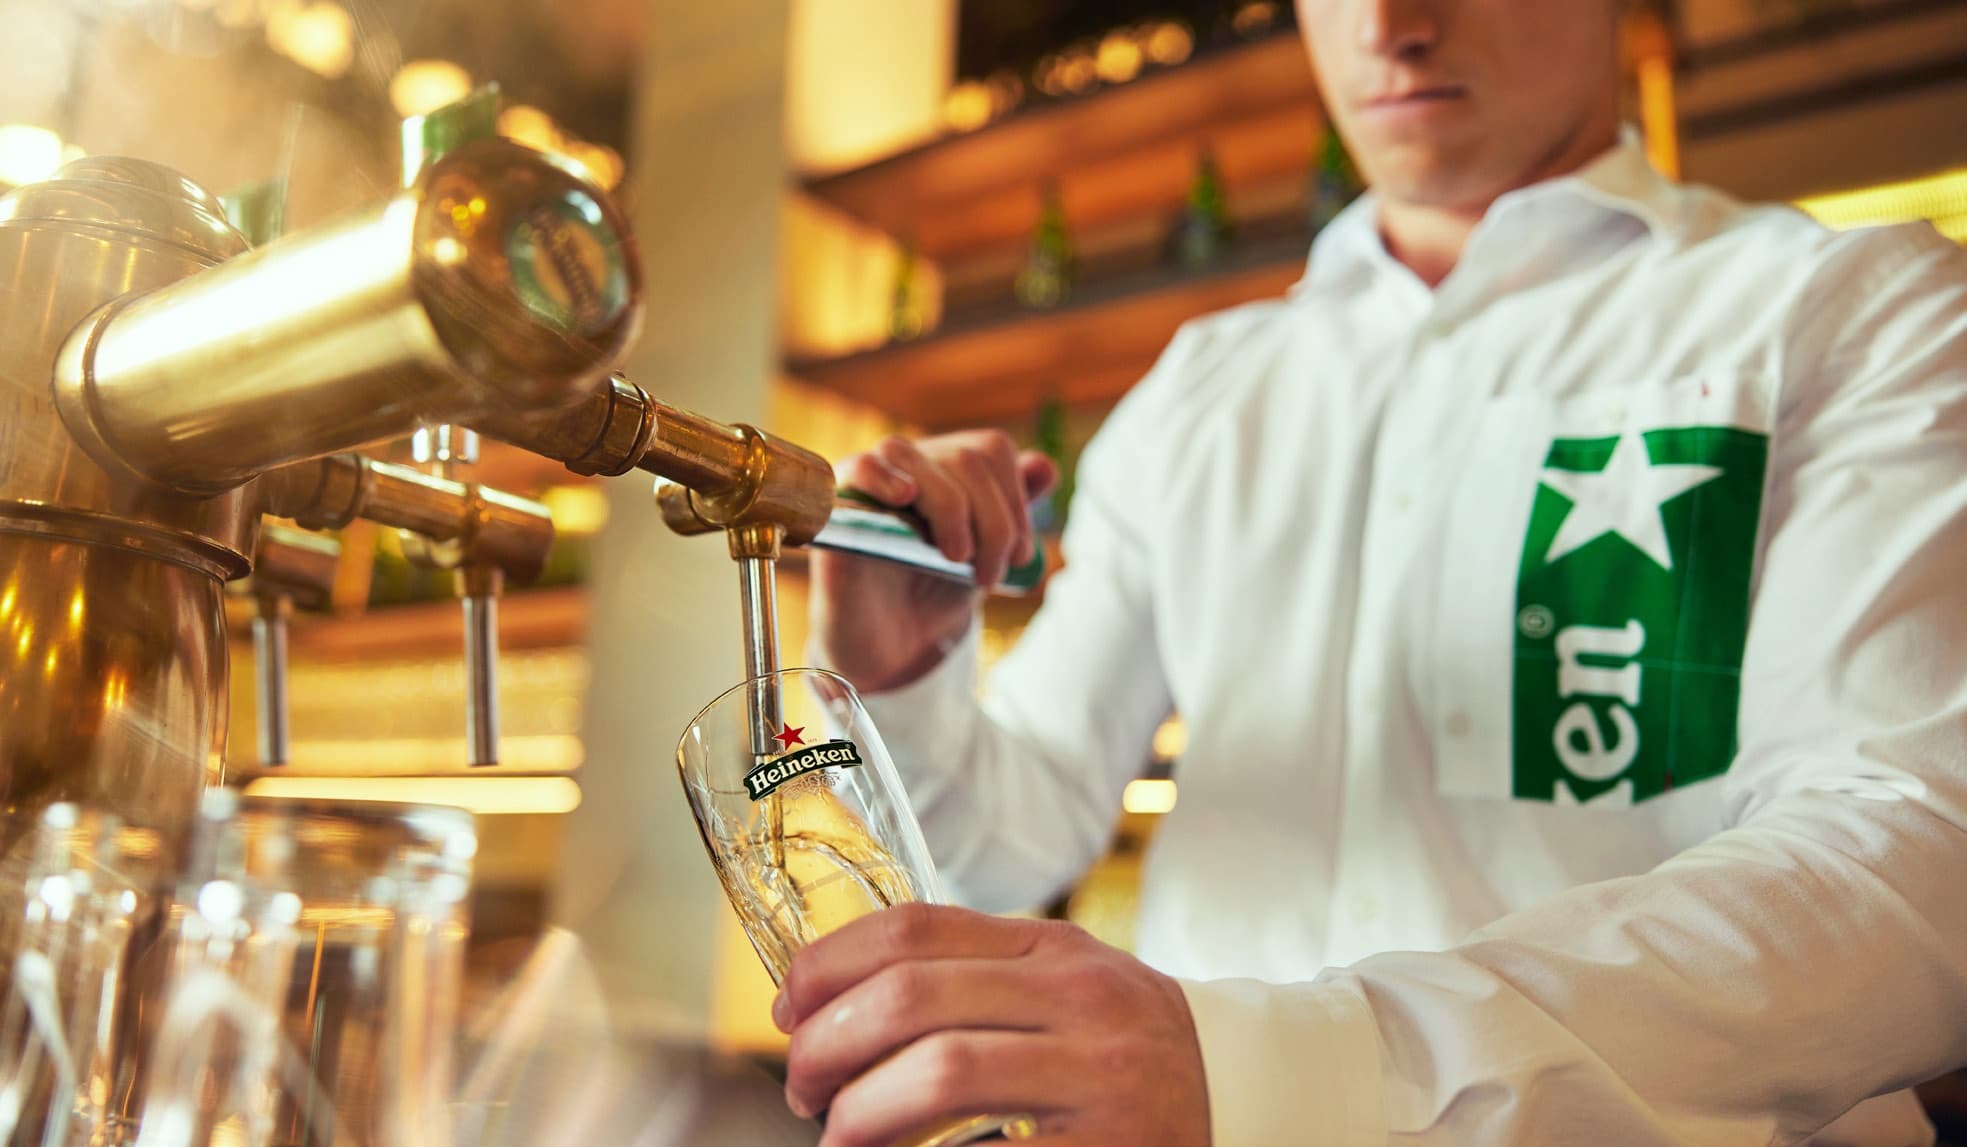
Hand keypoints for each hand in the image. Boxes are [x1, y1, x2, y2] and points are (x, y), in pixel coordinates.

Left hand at [773, 904, 1210, 1146]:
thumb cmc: (1132, 1047)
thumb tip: (840, 1000)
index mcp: (1055, 950)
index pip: (914, 929)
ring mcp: (1098, 1079)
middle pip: (912, 998)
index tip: (788, 1009)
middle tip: (803, 1088)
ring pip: (943, 1071)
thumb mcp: (1067, 983)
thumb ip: (978, 974)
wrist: (1249, 1097)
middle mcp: (1079, 1001)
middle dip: (828, 1045)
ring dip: (861, 1113)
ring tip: (840, 1138)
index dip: (827, 966)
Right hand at [814, 432, 1055, 693]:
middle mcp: (909, 467)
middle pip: (964, 457)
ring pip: (910, 454)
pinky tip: (905, 499)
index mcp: (946, 469)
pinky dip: (883, 476)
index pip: (990, 449)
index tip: (1020, 556)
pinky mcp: (839, 510)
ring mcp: (871, 484)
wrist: (891, 648)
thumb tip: (1046, 465)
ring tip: (956, 558)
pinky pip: (856, 468)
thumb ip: (1013, 512)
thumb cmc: (933, 596)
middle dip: (995, 521)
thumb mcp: (985, 553)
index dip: (1016, 501)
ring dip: (950, 507)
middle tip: (990, 574)